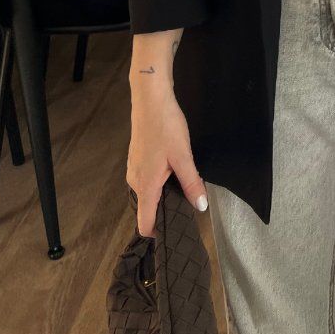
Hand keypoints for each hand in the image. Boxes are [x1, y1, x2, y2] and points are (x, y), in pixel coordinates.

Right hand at [127, 85, 208, 238]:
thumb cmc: (166, 126)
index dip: (157, 233)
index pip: (144, 222)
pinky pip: (146, 179)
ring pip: (147, 192)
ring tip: (182, 189)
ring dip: (162, 194)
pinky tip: (171, 170)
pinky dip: (157, 182)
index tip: (173, 234)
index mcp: (145, 185)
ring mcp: (133, 169)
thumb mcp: (183, 156)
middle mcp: (135, 181)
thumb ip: (191, 183)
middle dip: (164, 211)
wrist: (150, 99)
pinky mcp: (136, 159)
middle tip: (186, 208)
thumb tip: (200, 207)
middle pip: (147, 208)